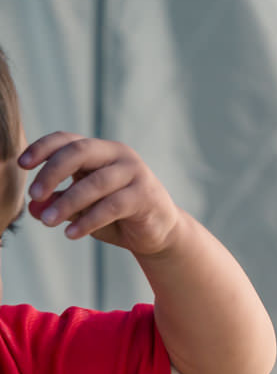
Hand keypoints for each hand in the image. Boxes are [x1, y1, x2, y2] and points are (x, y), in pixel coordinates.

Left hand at [18, 134, 183, 255]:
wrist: (158, 232)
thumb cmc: (116, 215)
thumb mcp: (81, 209)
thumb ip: (59, 204)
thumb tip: (33, 208)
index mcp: (99, 151)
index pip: (67, 140)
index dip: (42, 148)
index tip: (21, 165)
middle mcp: (118, 155)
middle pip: (80, 151)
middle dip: (52, 172)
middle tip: (34, 195)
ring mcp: (135, 173)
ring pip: (95, 182)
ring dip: (68, 202)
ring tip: (48, 221)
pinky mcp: (145, 195)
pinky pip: (112, 205)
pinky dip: (88, 220)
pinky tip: (71, 233)